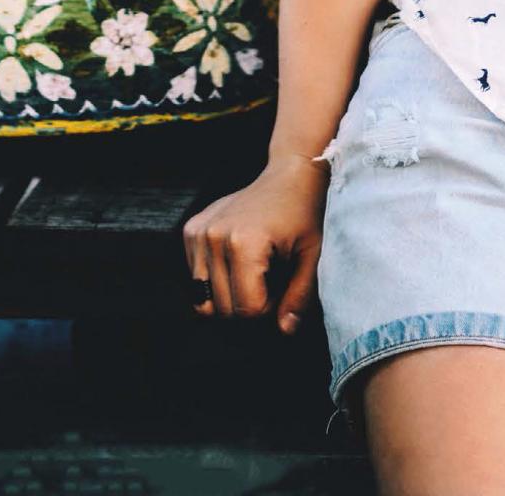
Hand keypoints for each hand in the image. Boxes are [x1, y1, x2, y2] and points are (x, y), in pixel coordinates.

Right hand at [181, 150, 330, 335]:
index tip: (283, 288)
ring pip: (205, 301)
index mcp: (244, 242)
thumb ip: (300, 296)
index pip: (247, 310)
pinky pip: (196, 281)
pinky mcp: (191, 230)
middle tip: (272, 281)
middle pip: (225, 309)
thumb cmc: (304, 213)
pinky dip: (215, 283)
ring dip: (231, 297)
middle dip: (251, 307)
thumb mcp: (312, 255)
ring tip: (255, 273)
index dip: (269, 310)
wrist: (288, 174)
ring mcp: (199, 232)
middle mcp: (214, 236)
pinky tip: (238, 263)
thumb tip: (285, 330)